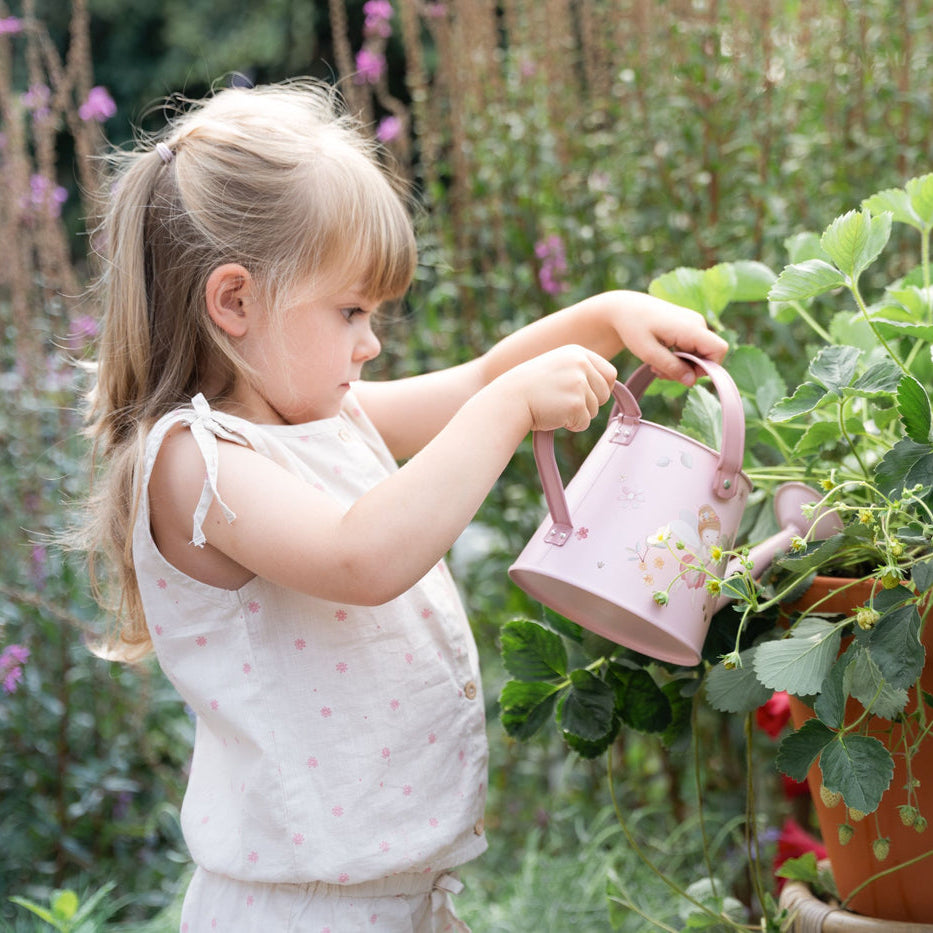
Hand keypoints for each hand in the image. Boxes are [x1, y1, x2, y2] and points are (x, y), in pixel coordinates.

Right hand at [497, 345, 616, 433]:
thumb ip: (579, 371)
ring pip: (594, 409)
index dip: (600, 388)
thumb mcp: (556, 368)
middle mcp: (581, 364)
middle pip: (605, 393)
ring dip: (577, 415)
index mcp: (577, 353)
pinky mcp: (576, 403)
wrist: (508, 400)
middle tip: (564, 402)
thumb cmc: (529, 388)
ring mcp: (579, 383)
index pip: (609, 373)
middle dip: (589, 403)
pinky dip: (570, 425)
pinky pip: (584, 423)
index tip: (584, 395)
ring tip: (554, 406)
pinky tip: (552, 415)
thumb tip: (608, 385)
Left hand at [610, 293, 728, 385]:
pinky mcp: (688, 327)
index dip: (708, 367)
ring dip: (679, 366)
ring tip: (656, 366)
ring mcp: (694, 324)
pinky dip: (678, 358)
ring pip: (698, 355)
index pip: (718, 350)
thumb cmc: (633, 327)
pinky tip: (660, 358)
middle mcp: (697, 323)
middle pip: (707, 356)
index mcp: (691, 327)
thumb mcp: (648, 353)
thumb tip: (691, 382)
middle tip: (661, 373)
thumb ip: (671, 367)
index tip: (683, 374)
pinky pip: (692, 349)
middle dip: (687, 370)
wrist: (625, 307)